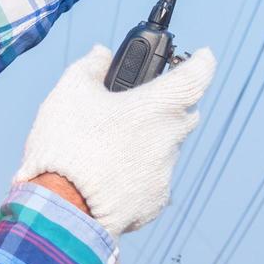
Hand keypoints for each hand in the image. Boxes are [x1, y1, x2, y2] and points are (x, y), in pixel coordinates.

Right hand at [14, 44, 215, 237]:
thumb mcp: (70, 92)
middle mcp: (171, 139)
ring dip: (145, 142)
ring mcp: (165, 174)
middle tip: (135, 104)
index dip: (202, 62)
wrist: (62, 209)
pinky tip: (105, 174)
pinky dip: (135, 173)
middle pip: (182, 114)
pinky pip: (151, 180)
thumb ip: (90, 66)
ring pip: (163, 148)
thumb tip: (102, 54)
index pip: (198, 75)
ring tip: (105, 146)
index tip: (201, 57)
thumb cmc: (67, 145)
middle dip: (165, 106)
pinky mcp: (154, 203)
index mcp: (159, 106)